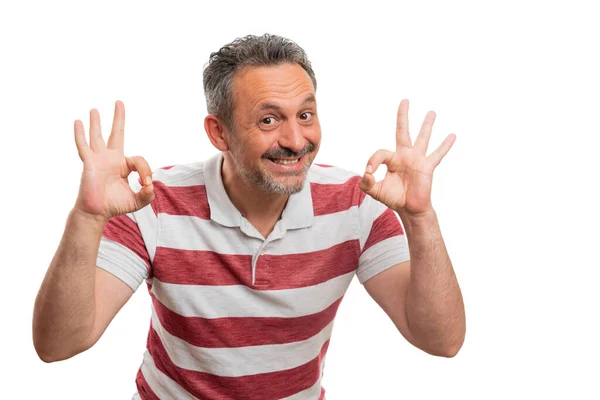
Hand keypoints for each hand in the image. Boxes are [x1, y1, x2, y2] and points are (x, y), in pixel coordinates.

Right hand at [73, 100, 153, 221]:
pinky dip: (80, 134)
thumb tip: (151, 186)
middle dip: (118, 118)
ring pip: (97, 137)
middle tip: (119, 102)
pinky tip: (78, 122)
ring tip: (94, 110)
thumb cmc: (114, 205)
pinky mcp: (89, 164)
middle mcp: (110, 159)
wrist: (96, 213)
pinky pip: (84, 146)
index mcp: (122, 165)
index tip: (147, 183)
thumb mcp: (137, 201)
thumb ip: (147, 195)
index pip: (139, 160)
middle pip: (116, 134)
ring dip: (96, 123)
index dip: (146, 170)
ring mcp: (98, 160)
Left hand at [358, 99, 455, 215]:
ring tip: (432, 112)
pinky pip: (437, 154)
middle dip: (403, 116)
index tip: (369, 172)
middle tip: (405, 100)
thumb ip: (366, 183)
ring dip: (427, 125)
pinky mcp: (427, 167)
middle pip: (403, 131)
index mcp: (392, 159)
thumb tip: (366, 173)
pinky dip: (445, 145)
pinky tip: (452, 135)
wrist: (409, 209)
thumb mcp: (375, 191)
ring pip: (423, 138)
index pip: (380, 153)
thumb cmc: (393, 198)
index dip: (373, 161)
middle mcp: (405, 156)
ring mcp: (417, 160)